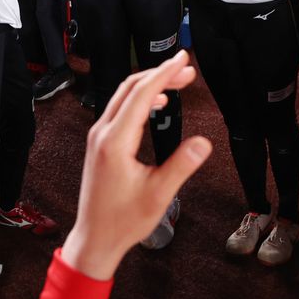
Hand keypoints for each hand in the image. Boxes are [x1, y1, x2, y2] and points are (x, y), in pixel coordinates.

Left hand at [60, 51, 211, 280]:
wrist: (94, 238)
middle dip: (160, 74)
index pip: (142, 94)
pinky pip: (119, 110)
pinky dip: (140, 99)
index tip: (183, 59)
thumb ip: (181, 166)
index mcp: (115, 141)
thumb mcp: (159, 195)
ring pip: (123, 97)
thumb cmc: (123, 221)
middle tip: (187, 70)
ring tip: (177, 83)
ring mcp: (98, 137)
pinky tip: (157, 104)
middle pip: (131, 88)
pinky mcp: (100, 144)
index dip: (164, 73)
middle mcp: (102, 133)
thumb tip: (204, 142)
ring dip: (150, 86)